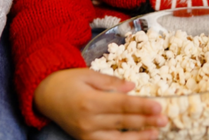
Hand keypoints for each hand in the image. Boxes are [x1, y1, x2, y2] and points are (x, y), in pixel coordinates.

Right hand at [34, 68, 166, 139]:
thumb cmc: (68, 81)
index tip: (158, 106)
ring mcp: (86, 133)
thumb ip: (111, 82)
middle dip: (145, 121)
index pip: (122, 105)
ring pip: (117, 138)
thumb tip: (132, 87)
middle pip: (123, 122)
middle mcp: (88, 120)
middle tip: (164, 119)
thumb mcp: (88, 74)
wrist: (44, 95)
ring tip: (155, 133)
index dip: (141, 106)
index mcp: (90, 101)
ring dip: (138, 137)